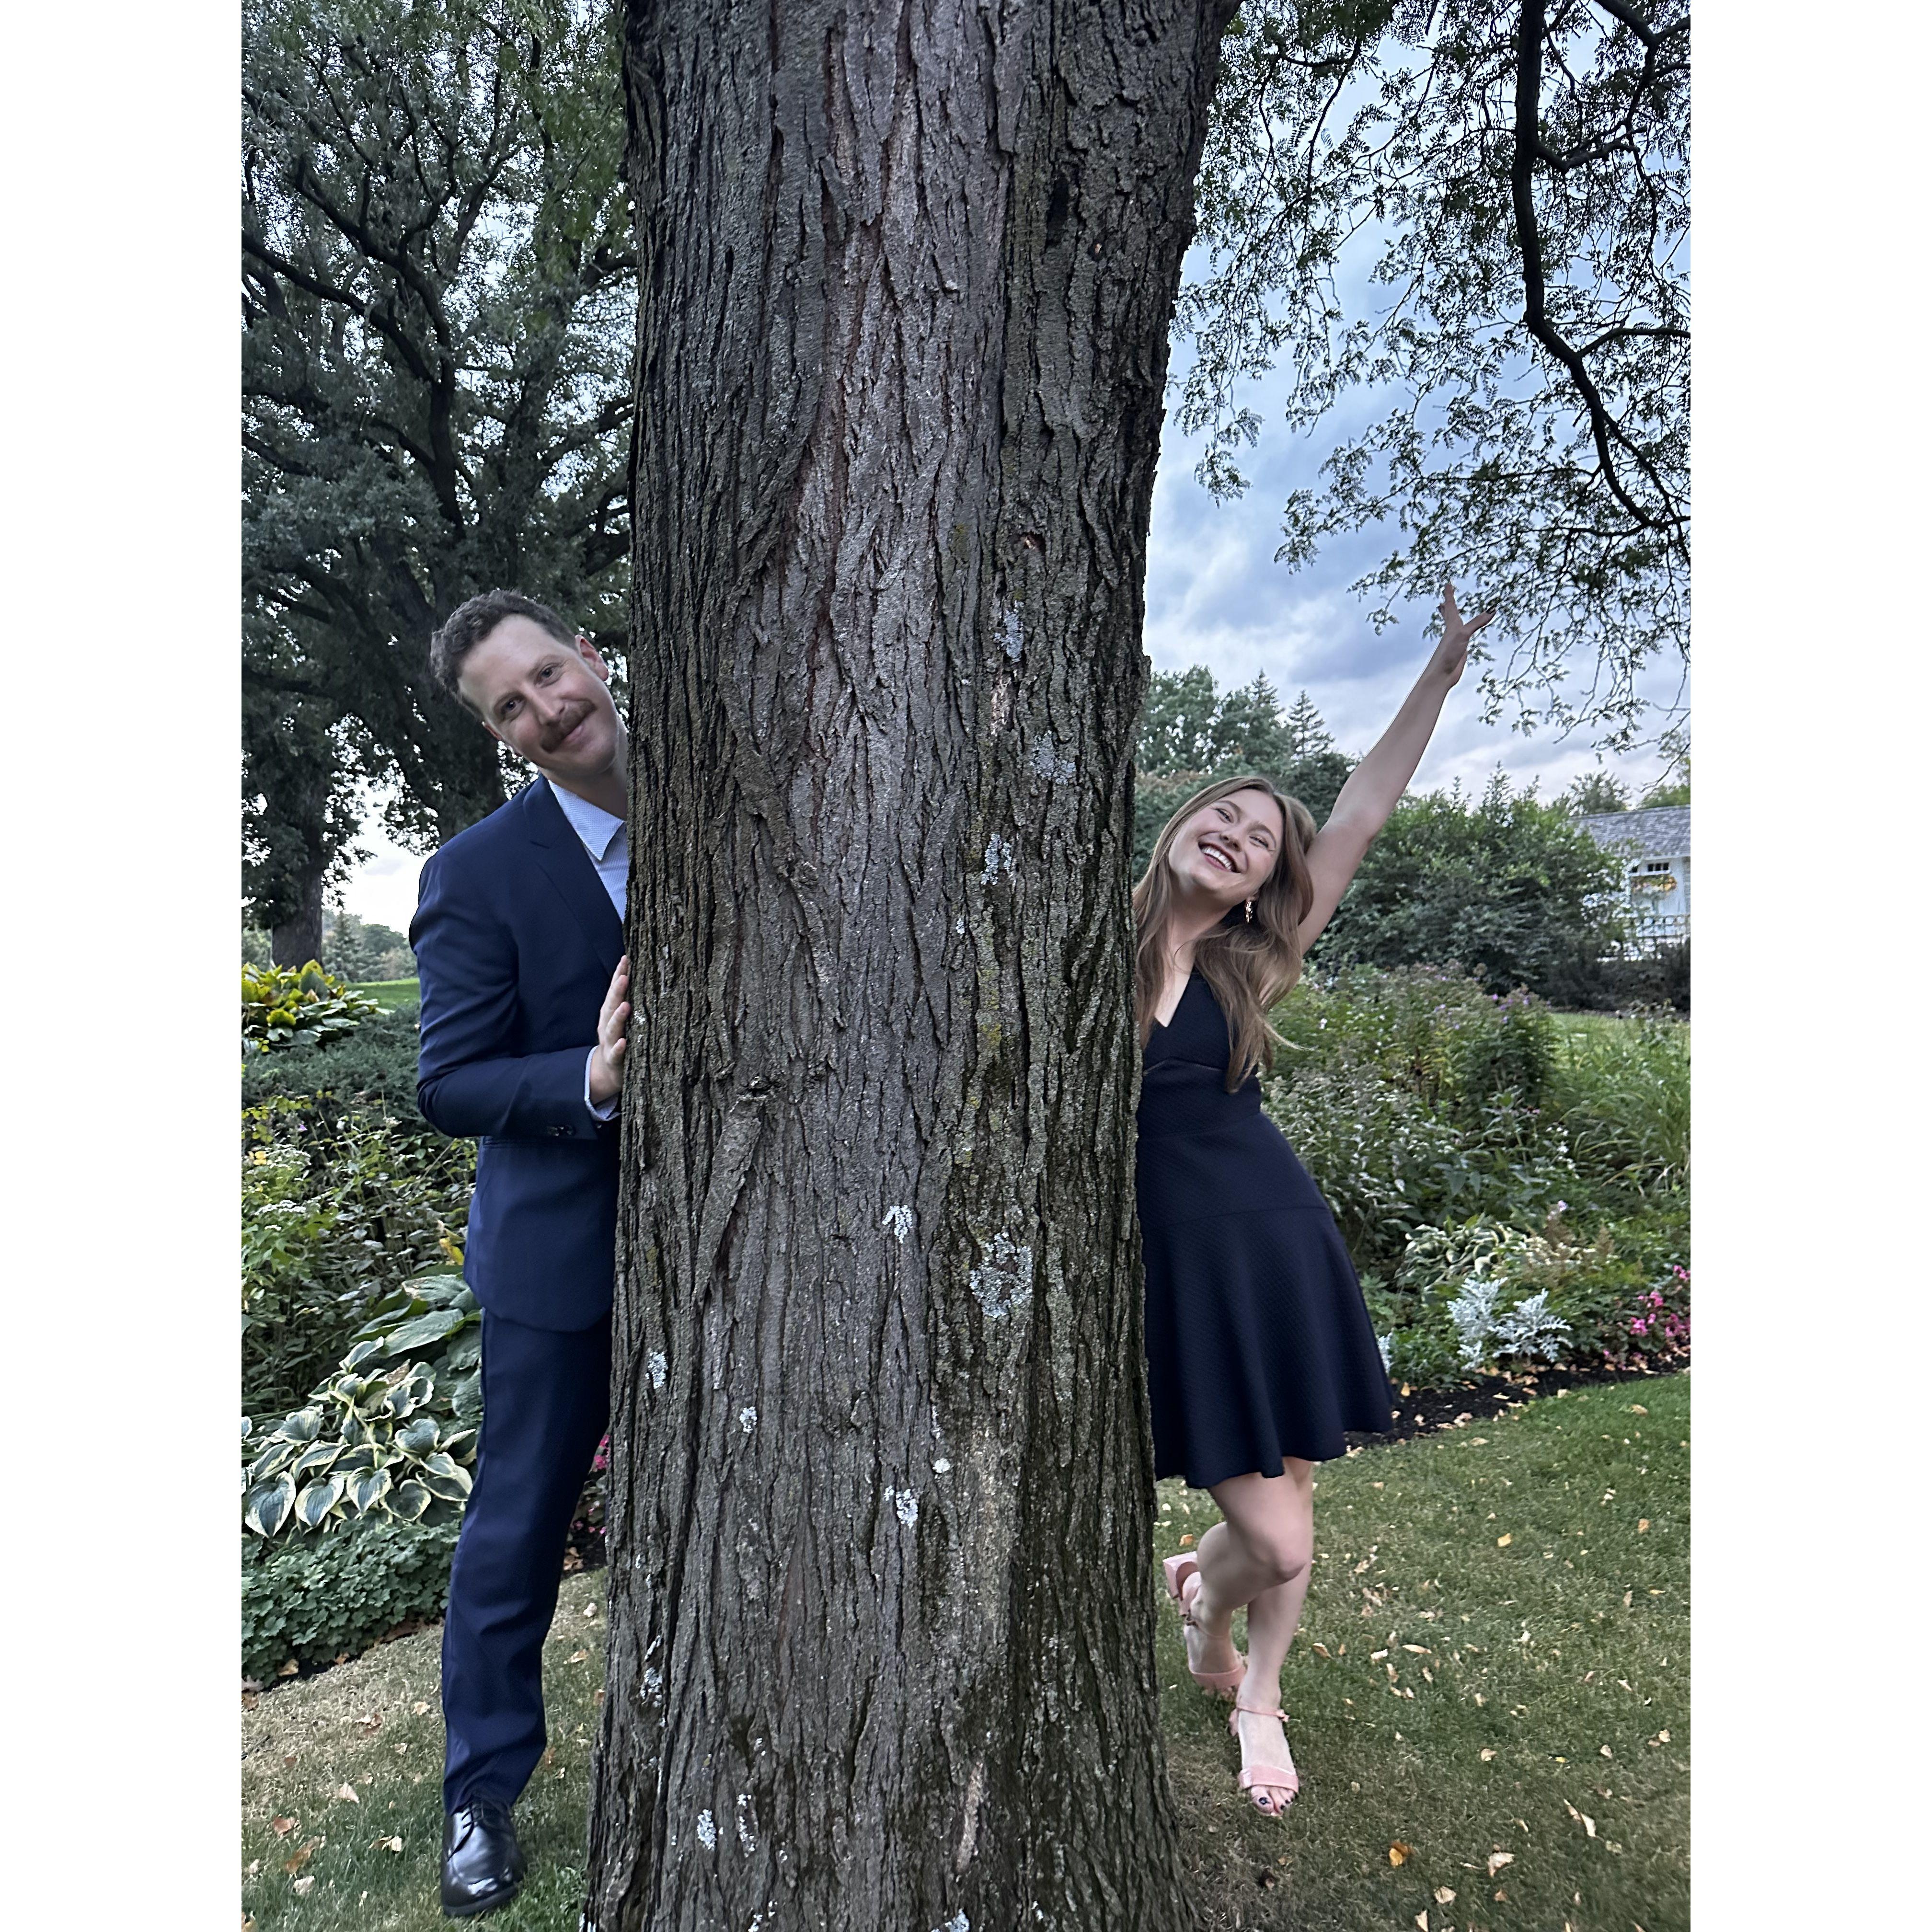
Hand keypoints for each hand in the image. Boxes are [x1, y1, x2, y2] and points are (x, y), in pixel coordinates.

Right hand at [588, 954, 629, 1105]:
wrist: (609, 1072)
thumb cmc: (621, 1039)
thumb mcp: (623, 1020)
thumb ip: (629, 1001)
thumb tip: (644, 976)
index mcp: (610, 1014)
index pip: (614, 992)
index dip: (619, 975)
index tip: (626, 959)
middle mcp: (607, 1025)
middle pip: (611, 1006)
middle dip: (617, 991)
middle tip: (624, 976)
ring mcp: (609, 1043)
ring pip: (612, 1028)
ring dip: (618, 1017)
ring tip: (626, 1005)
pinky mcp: (614, 1060)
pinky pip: (616, 1054)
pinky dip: (619, 1047)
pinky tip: (623, 1042)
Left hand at [1431, 581, 1496, 683]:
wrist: (1442, 674)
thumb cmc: (1448, 653)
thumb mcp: (1464, 634)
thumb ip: (1477, 622)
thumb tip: (1493, 609)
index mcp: (1451, 625)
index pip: (1450, 606)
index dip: (1449, 594)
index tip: (1447, 583)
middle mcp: (1452, 631)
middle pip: (1448, 613)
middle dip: (1447, 603)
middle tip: (1445, 595)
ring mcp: (1455, 640)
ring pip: (1453, 624)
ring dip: (1450, 616)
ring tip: (1447, 610)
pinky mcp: (1459, 650)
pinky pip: (1462, 636)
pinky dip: (1462, 630)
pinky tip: (1461, 633)